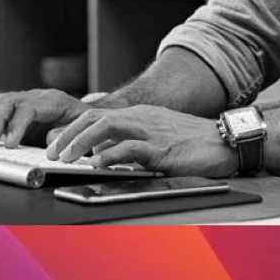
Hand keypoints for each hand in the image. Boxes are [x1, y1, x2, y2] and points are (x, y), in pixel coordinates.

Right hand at [0, 89, 89, 146]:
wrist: (88, 114)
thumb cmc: (84, 122)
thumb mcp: (81, 129)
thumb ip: (66, 134)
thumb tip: (49, 141)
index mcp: (52, 100)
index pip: (28, 107)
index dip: (16, 124)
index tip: (9, 143)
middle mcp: (35, 96)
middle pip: (7, 100)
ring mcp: (24, 99)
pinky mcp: (16, 107)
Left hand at [45, 104, 238, 177]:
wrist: (226, 140)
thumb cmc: (195, 141)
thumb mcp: (158, 136)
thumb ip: (132, 142)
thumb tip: (103, 153)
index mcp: (139, 115)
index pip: (97, 115)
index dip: (73, 128)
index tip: (55, 143)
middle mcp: (141, 118)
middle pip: (95, 118)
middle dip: (69, 134)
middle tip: (52, 152)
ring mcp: (151, 130)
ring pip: (106, 127)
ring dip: (81, 142)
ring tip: (66, 157)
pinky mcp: (162, 148)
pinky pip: (130, 147)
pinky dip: (110, 154)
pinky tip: (97, 164)